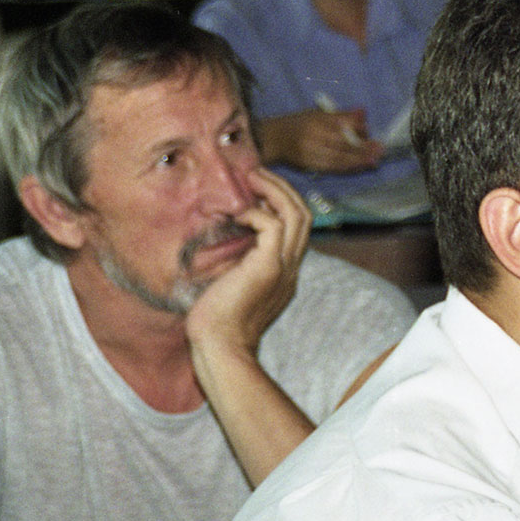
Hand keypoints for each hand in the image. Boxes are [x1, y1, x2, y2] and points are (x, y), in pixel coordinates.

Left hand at [186, 167, 309, 360]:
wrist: (219, 346)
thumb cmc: (215, 321)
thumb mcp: (230, 284)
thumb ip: (236, 263)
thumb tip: (222, 238)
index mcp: (284, 273)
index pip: (296, 228)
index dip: (280, 203)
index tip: (255, 191)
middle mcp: (291, 268)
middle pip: (303, 214)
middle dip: (281, 188)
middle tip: (255, 174)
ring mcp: (283, 268)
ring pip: (296, 214)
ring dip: (273, 191)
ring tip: (251, 178)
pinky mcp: (269, 268)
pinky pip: (273, 225)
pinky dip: (255, 214)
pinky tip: (236, 216)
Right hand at [274, 107, 383, 173]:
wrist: (272, 140)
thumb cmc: (298, 123)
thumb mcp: (317, 113)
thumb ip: (341, 115)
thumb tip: (363, 111)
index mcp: (316, 120)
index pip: (341, 124)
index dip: (357, 128)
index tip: (369, 130)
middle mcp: (313, 136)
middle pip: (342, 143)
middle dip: (362, 148)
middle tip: (380, 149)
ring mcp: (311, 153)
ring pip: (339, 159)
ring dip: (359, 161)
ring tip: (375, 160)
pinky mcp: (310, 165)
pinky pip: (333, 168)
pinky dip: (348, 168)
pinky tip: (360, 167)